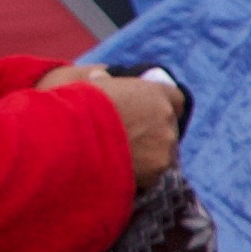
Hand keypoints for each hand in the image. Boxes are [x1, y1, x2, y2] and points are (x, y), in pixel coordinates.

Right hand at [55, 64, 180, 181]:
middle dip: (155, 134)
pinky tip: (123, 172)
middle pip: (170, 128)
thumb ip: (108, 82)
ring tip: (124, 160)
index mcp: (155, 92)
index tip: (152, 114)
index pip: (177, 99)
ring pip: (164, 152)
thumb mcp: (94, 84)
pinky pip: (155, 173)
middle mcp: (166, 117)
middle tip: (133, 141)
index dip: (165, 106)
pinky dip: (143, 174)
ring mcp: (165, 145)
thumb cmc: (79, 106)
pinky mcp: (158, 169)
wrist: (73, 138)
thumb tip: (101, 77)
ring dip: (150, 155)